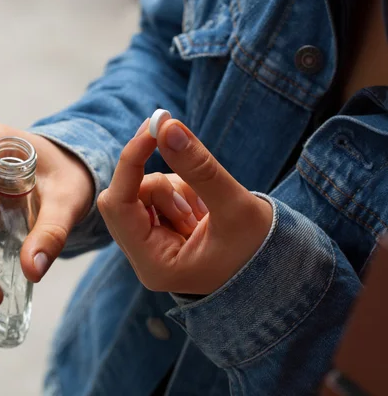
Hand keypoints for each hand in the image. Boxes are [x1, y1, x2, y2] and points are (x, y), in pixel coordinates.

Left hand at [97, 119, 271, 294]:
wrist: (278, 269)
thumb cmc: (261, 250)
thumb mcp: (235, 206)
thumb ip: (199, 168)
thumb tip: (167, 127)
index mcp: (155, 265)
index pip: (118, 206)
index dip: (130, 162)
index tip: (154, 128)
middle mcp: (145, 258)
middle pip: (123, 197)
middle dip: (159, 182)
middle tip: (185, 157)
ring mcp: (150, 246)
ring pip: (141, 192)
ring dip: (175, 187)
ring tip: (205, 210)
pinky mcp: (160, 233)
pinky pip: (156, 195)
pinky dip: (179, 191)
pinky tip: (202, 211)